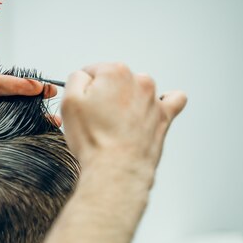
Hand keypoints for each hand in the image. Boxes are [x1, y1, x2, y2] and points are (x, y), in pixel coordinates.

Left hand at [0, 66, 57, 158]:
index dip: (17, 84)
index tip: (36, 86)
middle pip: (11, 94)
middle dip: (33, 93)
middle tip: (53, 93)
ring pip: (13, 111)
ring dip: (33, 114)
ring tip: (53, 119)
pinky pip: (6, 130)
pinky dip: (23, 131)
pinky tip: (37, 135)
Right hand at [61, 63, 186, 182]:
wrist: (117, 169)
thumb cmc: (94, 140)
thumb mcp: (70, 102)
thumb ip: (76, 79)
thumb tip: (85, 77)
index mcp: (115, 72)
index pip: (93, 72)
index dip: (84, 89)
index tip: (84, 105)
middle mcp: (139, 81)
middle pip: (116, 81)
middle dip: (106, 95)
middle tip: (98, 119)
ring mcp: (154, 99)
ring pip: (138, 90)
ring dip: (129, 101)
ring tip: (118, 125)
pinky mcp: (164, 116)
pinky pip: (173, 100)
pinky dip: (164, 102)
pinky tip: (154, 110)